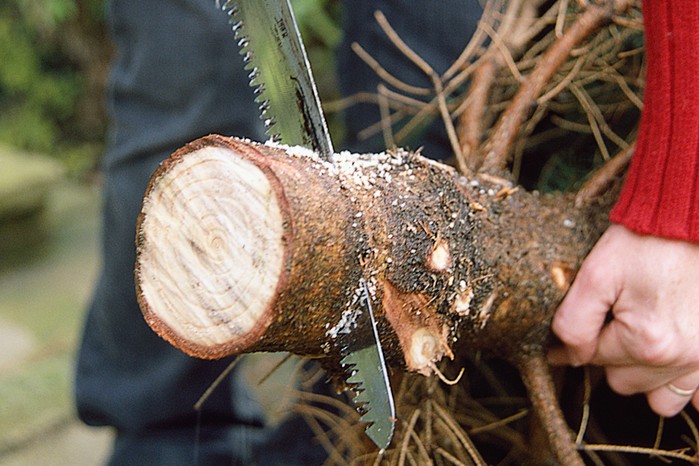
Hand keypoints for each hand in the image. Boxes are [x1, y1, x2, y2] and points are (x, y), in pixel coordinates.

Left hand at [549, 224, 698, 416]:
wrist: (688, 222)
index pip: (593, 360)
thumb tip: (568, 355)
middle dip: (608, 359)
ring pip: (659, 398)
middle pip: (624, 383)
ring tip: (635, 344)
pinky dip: (679, 385)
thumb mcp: (595, 275)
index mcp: (646, 342)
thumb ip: (574, 322)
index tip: (560, 342)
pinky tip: (667, 360)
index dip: (573, 346)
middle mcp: (681, 358)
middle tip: (607, 326)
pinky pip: (696, 395)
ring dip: (642, 377)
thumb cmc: (644, 242)